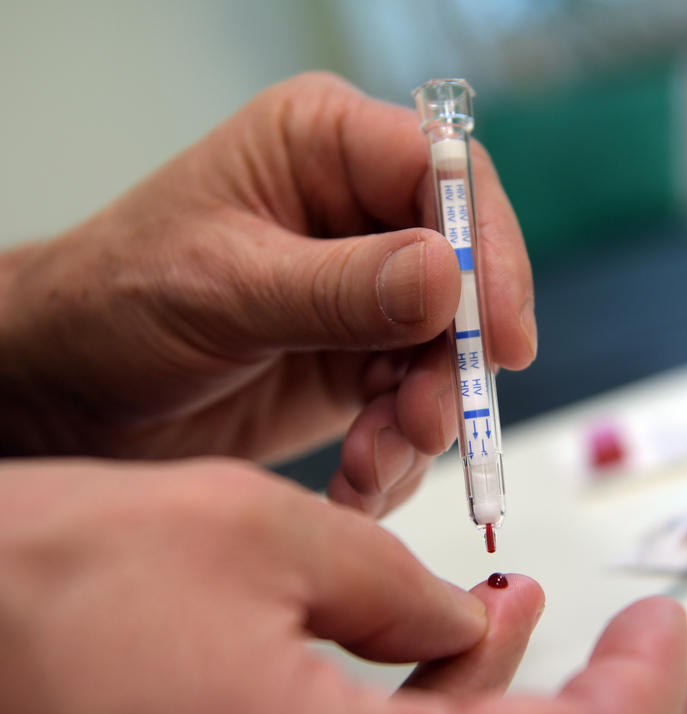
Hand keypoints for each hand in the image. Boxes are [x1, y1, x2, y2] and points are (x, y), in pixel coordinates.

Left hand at [0, 72, 535, 513]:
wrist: (74, 392)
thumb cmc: (117, 304)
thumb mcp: (225, 289)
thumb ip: (342, 288)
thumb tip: (450, 278)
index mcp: (326, 147)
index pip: (447, 176)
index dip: (489, 253)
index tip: (503, 341)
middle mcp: (360, 212)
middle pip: (466, 275)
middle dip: (452, 362)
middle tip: (425, 425)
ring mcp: (369, 292)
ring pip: (447, 354)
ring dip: (421, 422)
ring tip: (370, 468)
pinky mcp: (364, 359)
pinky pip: (415, 405)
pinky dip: (396, 453)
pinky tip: (355, 483)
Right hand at [0, 458, 686, 713]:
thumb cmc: (63, 584)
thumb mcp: (261, 540)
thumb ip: (392, 589)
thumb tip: (470, 620)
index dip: (632, 706)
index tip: (669, 639)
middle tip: (671, 671)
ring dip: (533, 705)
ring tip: (579, 632)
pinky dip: (446, 703)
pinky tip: (472, 626)